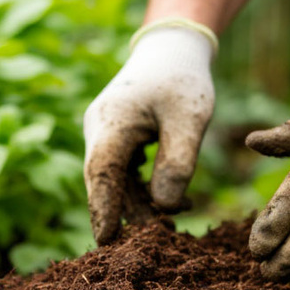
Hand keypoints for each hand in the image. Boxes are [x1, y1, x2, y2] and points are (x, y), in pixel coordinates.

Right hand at [83, 19, 216, 243]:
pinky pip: (121, 172)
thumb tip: (163, 207)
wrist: (172, 49)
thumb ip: (178, 162)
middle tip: (158, 239)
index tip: (105, 241)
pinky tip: (170, 202)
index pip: (100, 172)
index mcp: (111, 121)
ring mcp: (102, 134)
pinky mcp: (113, 139)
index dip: (102, 207)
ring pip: (113, 180)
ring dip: (138, 204)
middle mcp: (98, 129)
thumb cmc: (183, 80)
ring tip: (173, 221)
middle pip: (104, 181)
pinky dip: (141, 190)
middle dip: (127, 213)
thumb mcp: (191, 119)